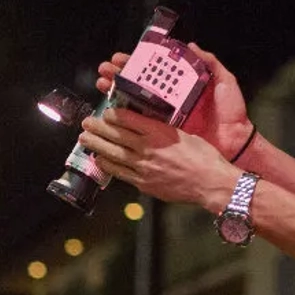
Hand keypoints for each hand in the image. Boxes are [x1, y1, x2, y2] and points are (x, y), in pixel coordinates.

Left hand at [81, 107, 234, 210]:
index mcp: (160, 132)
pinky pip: (120, 173)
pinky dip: (107, 165)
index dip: (113, 114)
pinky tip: (99, 160)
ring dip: (96, 145)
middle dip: (98, 128)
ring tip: (84, 139)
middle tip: (86, 122)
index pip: (129, 119)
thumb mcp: (183, 134)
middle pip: (116, 135)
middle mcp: (148, 148)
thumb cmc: (203, 157)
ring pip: (113, 154)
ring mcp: (144, 167)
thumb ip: (162, 130)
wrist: (210, 183)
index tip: (106, 111)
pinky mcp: (143, 183)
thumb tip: (145, 126)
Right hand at [96, 43, 252, 157]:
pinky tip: (110, 112)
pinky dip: (124, 121)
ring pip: (134, 105)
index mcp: (180, 87)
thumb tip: (191, 45)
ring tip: (102, 86)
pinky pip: (141, 128)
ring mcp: (164, 118)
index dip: (135, 64)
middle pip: (137, 86)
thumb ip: (210, 63)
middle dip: (118, 77)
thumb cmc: (231, 111)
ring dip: (115, 95)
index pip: (153, 72)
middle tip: (104, 71)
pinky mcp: (163, 136)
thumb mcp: (225, 81)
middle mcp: (169, 101)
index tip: (120, 58)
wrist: (235, 139)